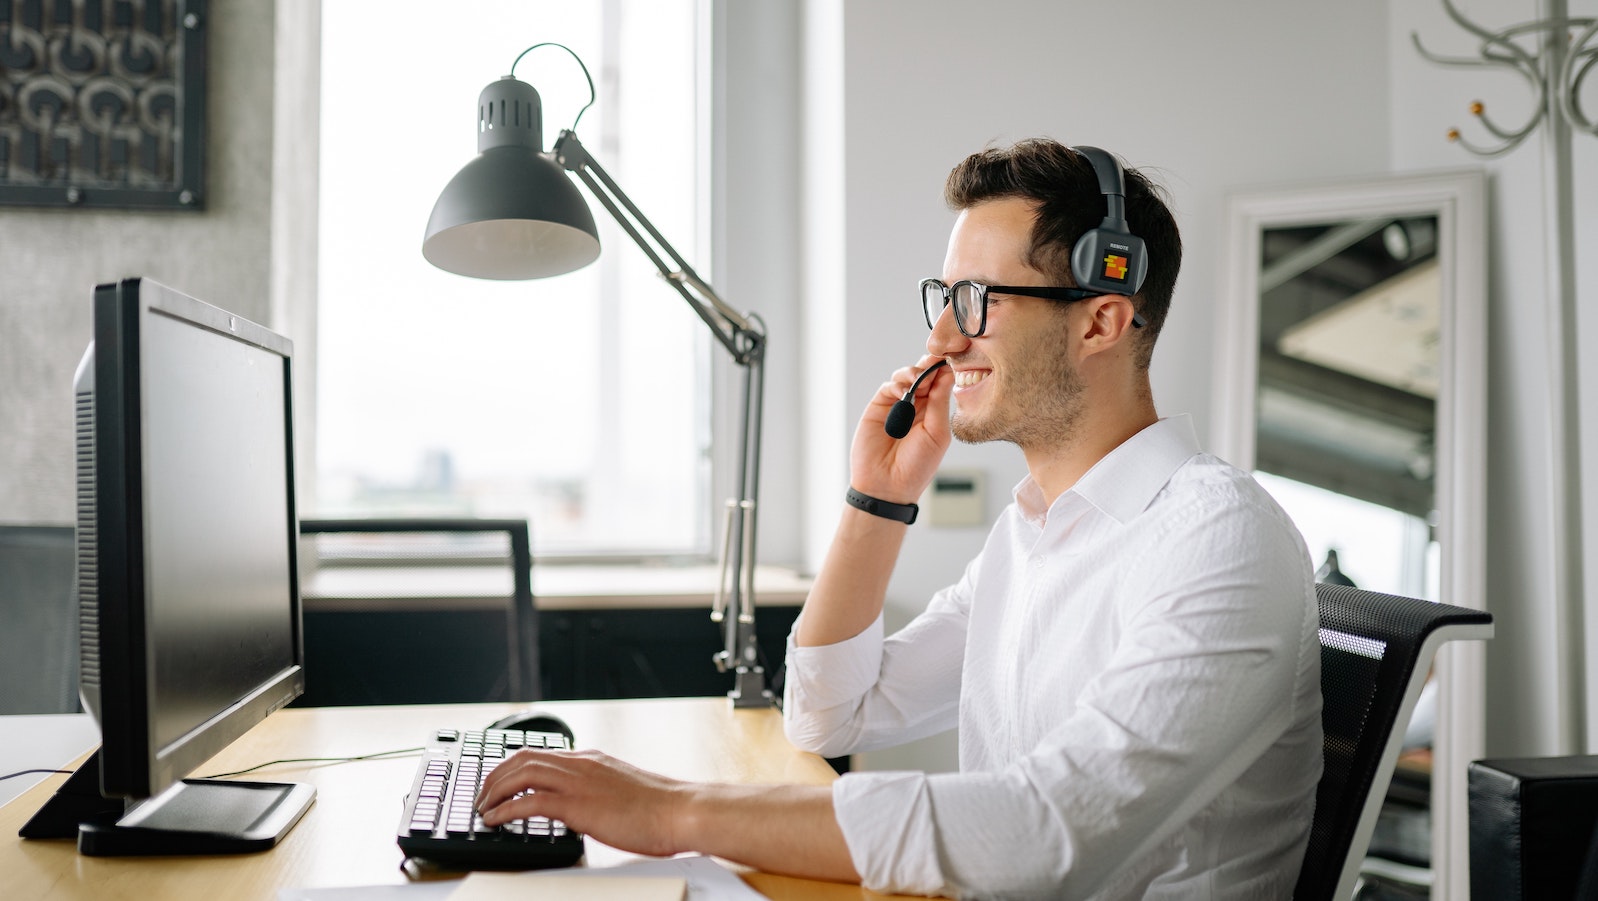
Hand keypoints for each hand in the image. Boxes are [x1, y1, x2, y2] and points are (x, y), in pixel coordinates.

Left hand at [476, 748, 690, 857]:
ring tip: (482, 808)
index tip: (497, 782)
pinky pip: (530, 802)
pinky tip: (495, 821)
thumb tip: (582, 805)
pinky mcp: (580, 805)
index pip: (539, 753)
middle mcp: (581, 764)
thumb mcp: (622, 790)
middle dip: (494, 777)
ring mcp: (579, 782)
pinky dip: (506, 810)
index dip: (510, 767)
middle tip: (481, 797)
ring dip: (494, 791)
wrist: (681, 811)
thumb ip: (598, 790)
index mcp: (590, 760)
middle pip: (522, 758)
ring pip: (521, 773)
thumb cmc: (660, 808)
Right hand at [850, 354, 952, 502]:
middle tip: (936, 358)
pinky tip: (903, 391)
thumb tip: (946, 374)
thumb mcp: (937, 433)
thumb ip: (939, 403)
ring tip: (918, 378)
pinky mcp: (879, 407)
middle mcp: (918, 405)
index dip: (946, 369)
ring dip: (914, 372)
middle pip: (925, 374)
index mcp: (935, 412)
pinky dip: (897, 384)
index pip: (942, 383)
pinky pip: (889, 387)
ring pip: (907, 376)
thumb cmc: (916, 466)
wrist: (887, 485)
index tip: (953, 357)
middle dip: (930, 364)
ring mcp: (898, 405)